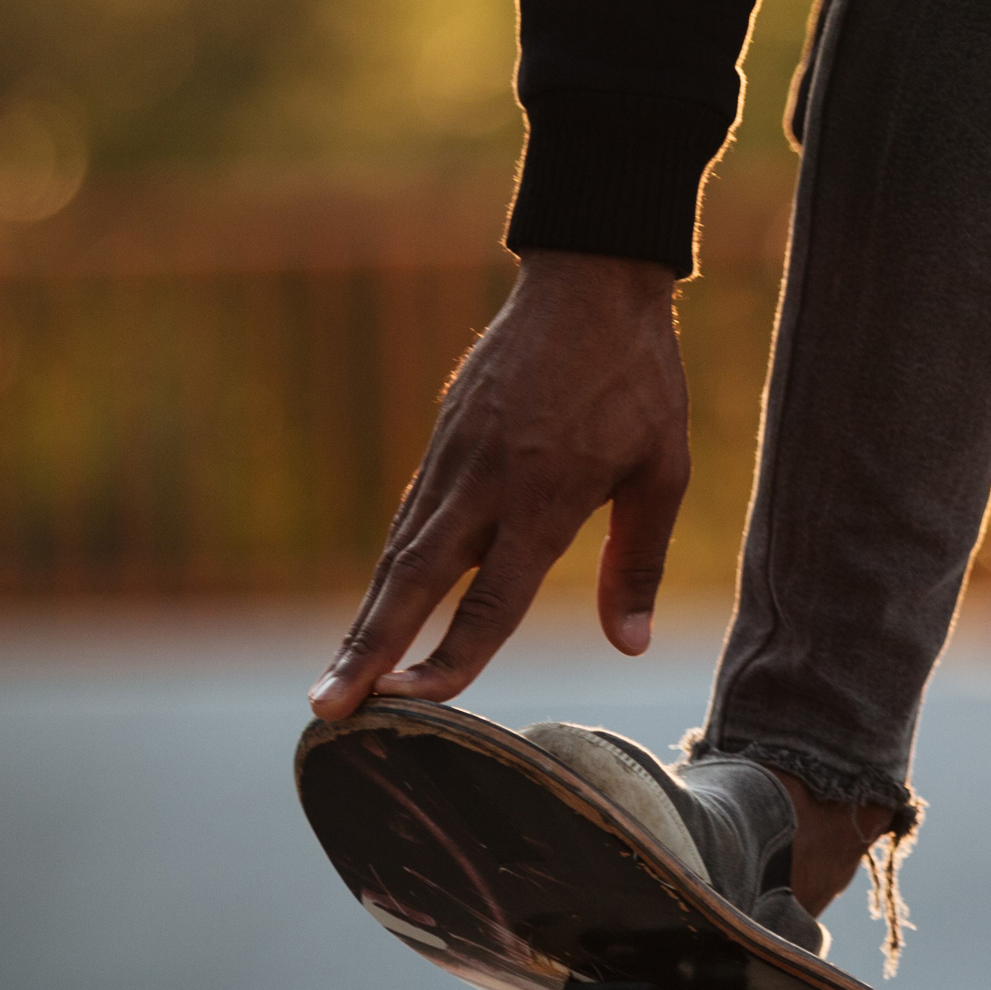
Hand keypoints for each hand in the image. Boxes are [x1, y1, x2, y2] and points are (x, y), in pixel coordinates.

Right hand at [309, 249, 687, 718]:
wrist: (589, 280)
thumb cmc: (638, 379)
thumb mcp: (664, 470)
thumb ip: (639, 562)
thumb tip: (629, 646)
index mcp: (545, 493)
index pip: (494, 595)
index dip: (454, 654)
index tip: (415, 703)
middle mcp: (485, 480)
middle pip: (416, 579)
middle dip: (368, 649)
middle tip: (327, 709)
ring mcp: (454, 456)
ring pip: (402, 552)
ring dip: (366, 620)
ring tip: (335, 685)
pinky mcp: (442, 438)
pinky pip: (411, 518)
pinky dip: (391, 572)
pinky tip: (377, 613)